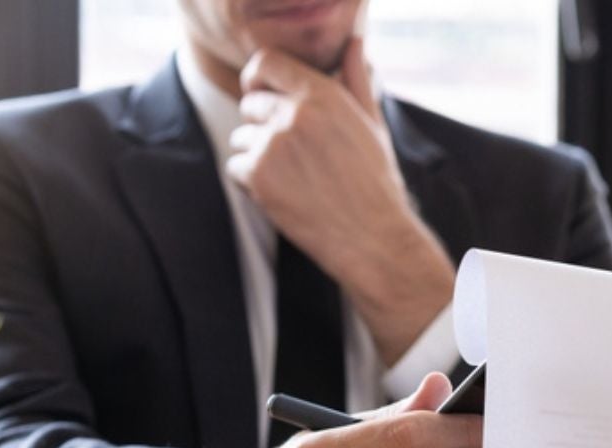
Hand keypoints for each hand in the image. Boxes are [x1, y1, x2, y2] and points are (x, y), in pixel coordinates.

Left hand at [227, 38, 454, 365]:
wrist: (374, 237)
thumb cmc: (376, 183)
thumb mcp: (372, 125)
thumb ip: (356, 80)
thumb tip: (355, 46)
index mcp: (323, 95)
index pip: (266, 63)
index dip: (258, 78)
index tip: (262, 94)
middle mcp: (295, 113)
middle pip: (250, 104)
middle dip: (263, 126)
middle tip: (292, 155)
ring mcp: (273, 144)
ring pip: (241, 138)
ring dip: (257, 156)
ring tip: (293, 179)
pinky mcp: (259, 175)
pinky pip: (236, 167)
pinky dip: (252, 183)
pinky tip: (283, 194)